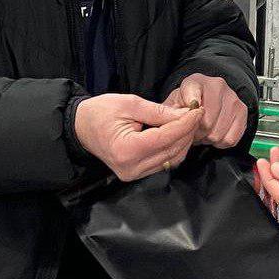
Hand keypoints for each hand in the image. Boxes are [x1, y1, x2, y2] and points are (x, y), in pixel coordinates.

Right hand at [74, 93, 202, 180]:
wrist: (80, 128)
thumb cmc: (100, 112)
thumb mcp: (129, 103)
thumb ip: (158, 111)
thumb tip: (185, 114)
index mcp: (127, 149)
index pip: (166, 137)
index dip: (185, 124)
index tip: (198, 110)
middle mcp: (132, 167)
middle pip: (172, 151)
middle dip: (187, 132)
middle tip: (196, 114)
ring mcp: (133, 174)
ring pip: (171, 160)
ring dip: (183, 141)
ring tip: (188, 122)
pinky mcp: (135, 175)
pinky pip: (163, 163)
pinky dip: (173, 149)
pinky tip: (177, 134)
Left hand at [163, 73, 247, 148]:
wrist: (205, 100)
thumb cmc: (185, 105)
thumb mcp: (171, 106)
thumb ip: (169, 113)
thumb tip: (175, 121)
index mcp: (196, 81)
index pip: (192, 95)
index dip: (188, 113)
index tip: (185, 119)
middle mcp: (217, 85)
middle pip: (206, 123)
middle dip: (196, 133)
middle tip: (192, 131)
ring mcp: (232, 98)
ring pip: (218, 133)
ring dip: (208, 139)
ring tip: (202, 132)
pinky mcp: (243, 112)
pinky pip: (231, 139)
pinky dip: (221, 142)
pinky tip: (214, 134)